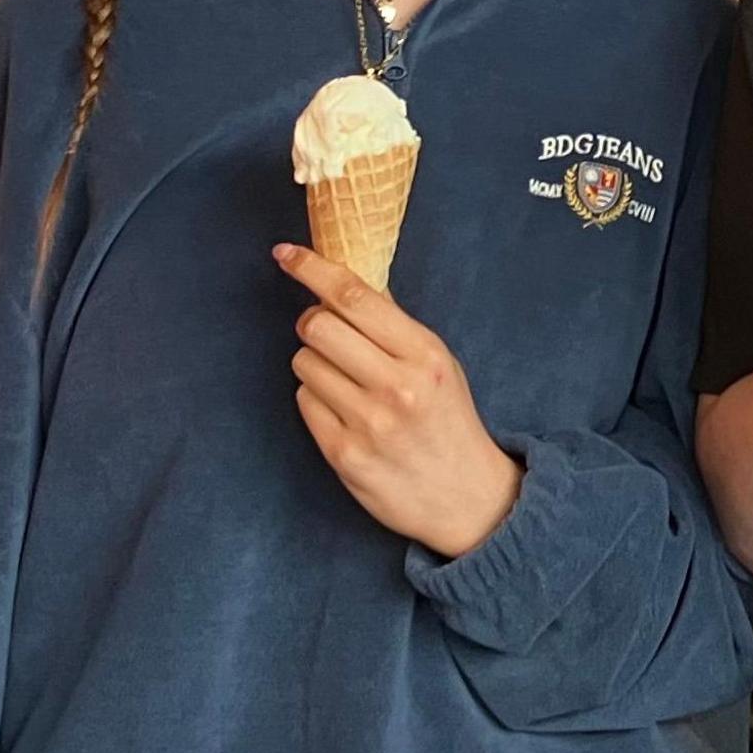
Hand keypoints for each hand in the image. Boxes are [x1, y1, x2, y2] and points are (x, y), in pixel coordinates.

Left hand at [274, 244, 524, 559]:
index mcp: (424, 355)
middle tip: (326, 334)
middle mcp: (397, 386)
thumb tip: (341, 283)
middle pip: (317, 326)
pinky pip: (305, 402)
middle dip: (313, 323)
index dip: (311, 269)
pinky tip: (344, 413)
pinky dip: (316, 400)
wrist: (467, 498)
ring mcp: (368, 423)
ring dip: (316, 365)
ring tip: (346, 384)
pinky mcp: (344, 455)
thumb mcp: (438, 364)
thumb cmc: (448, 421)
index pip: (353, 297)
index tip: (286, 254)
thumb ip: (394, 328)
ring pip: (304, 364)